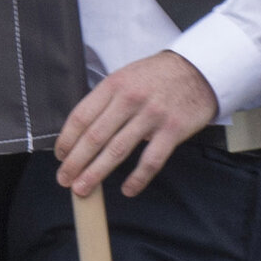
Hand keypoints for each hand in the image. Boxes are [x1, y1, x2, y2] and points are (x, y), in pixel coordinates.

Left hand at [53, 47, 219, 199]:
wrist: (200, 70)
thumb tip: (81, 132)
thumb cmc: (157, 76)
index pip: (81, 116)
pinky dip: (138, 178)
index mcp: (113, 85)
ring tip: (83, 188)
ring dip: (97, 173)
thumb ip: (105, 101)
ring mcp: (152, 116)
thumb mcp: (125, 77)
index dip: (67, 140)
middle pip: (94, 137)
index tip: (60, 156)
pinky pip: (151, 160)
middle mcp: (130, 100)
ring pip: (117, 150)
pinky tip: (127, 190)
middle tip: (64, 180)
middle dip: (75, 162)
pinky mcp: (173, 130)